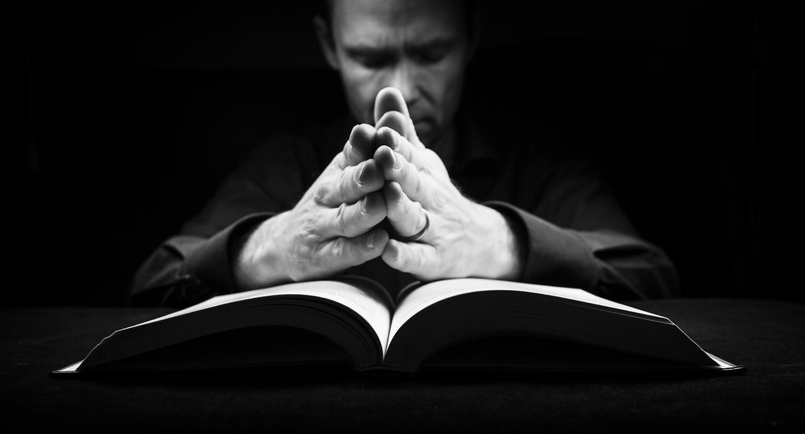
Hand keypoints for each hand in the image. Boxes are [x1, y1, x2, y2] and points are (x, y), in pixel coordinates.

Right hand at [233, 124, 389, 289]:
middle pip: (347, 184)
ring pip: (346, 218)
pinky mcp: (325, 256)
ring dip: (364, 211)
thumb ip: (375, 136)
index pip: (353, 152)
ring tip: (382, 204)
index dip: (366, 142)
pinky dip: (362, 247)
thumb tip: (393, 93)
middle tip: (380, 166)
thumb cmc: (334, 198)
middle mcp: (329, 194)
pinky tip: (380, 242)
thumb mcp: (351, 164)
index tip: (380, 129)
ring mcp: (325, 226)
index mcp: (340, 169)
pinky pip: (344, 251)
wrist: (288, 242)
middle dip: (364, 174)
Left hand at [371, 88, 522, 280]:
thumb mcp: (422, 160)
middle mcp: (430, 197)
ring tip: (388, 196)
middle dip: (398, 167)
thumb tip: (386, 89)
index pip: (407, 152)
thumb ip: (401, 130)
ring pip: (415, 218)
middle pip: (413, 181)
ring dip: (401, 207)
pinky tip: (388, 251)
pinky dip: (404, 255)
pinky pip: (418, 258)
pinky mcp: (433, 260)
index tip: (379, 126)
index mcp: (423, 171)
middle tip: (382, 152)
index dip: (393, 140)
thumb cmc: (437, 194)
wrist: (480, 240)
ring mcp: (434, 229)